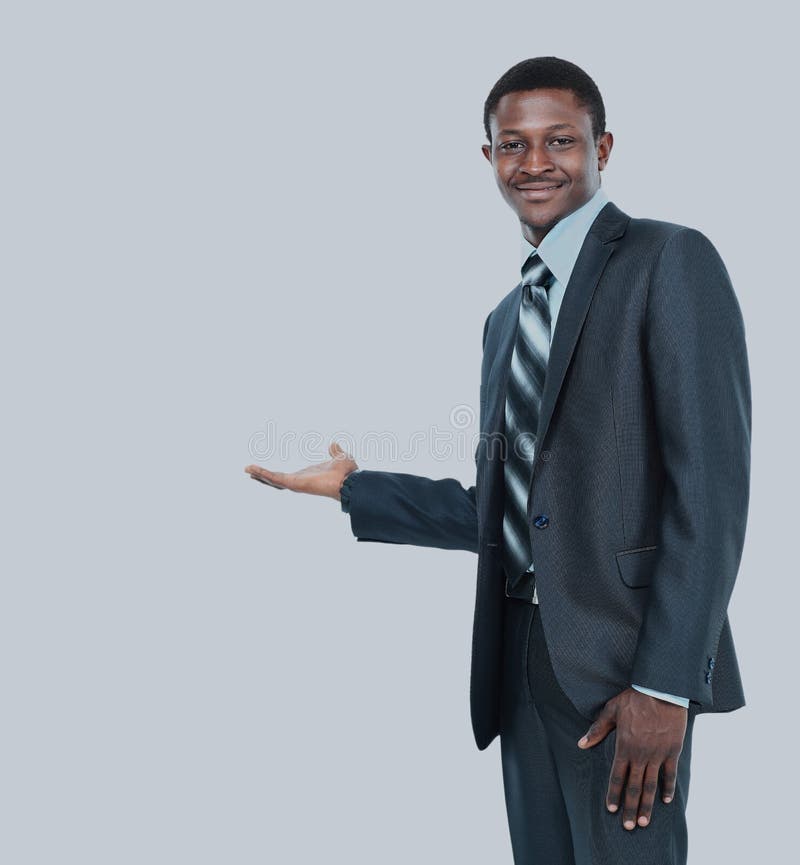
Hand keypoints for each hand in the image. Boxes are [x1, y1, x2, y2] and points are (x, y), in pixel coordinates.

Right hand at [244, 441, 358, 500]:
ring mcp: (296, 483)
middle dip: (262, 476)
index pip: (287, 477)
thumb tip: (333, 444)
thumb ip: (335, 452)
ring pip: (273, 480)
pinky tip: (252, 469)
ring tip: (246, 469)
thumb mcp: (339, 457)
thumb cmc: (347, 473)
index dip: (275, 475)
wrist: (350, 480)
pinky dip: (263, 473)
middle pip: (276, 480)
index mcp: (307, 476)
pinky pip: (275, 478)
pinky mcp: (294, 483)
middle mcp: (300, 481)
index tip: (265, 472)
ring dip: (259, 474)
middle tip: (250, 471)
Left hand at [577, 687, 686, 829]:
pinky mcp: (672, 751)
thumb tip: (581, 744)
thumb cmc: (634, 698)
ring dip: (647, 805)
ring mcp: (658, 755)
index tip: (612, 809)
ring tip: (644, 822)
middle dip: (630, 808)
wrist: (661, 691)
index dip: (614, 793)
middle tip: (629, 827)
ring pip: (651, 785)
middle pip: (634, 787)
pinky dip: (667, 788)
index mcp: (624, 746)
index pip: (617, 776)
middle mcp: (641, 755)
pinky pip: (669, 774)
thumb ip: (597, 730)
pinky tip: (665, 801)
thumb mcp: (611, 711)